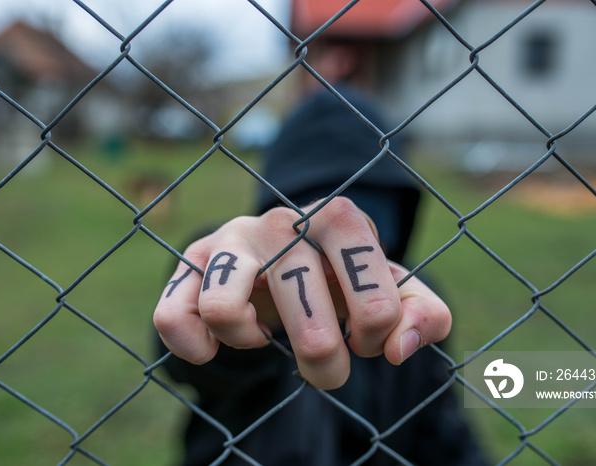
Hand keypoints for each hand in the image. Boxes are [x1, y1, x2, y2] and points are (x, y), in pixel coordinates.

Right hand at [153, 197, 450, 389]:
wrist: (285, 256)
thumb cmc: (342, 278)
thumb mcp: (392, 290)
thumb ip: (422, 314)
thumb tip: (399, 349)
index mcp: (339, 219)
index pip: (372, 292)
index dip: (376, 330)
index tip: (367, 339)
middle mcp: (281, 221)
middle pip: (305, 311)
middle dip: (325, 361)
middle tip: (327, 364)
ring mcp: (230, 239)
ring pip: (224, 309)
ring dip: (252, 343)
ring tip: (265, 339)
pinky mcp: (190, 264)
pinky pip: (173, 315)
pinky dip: (196, 346)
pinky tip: (218, 345)